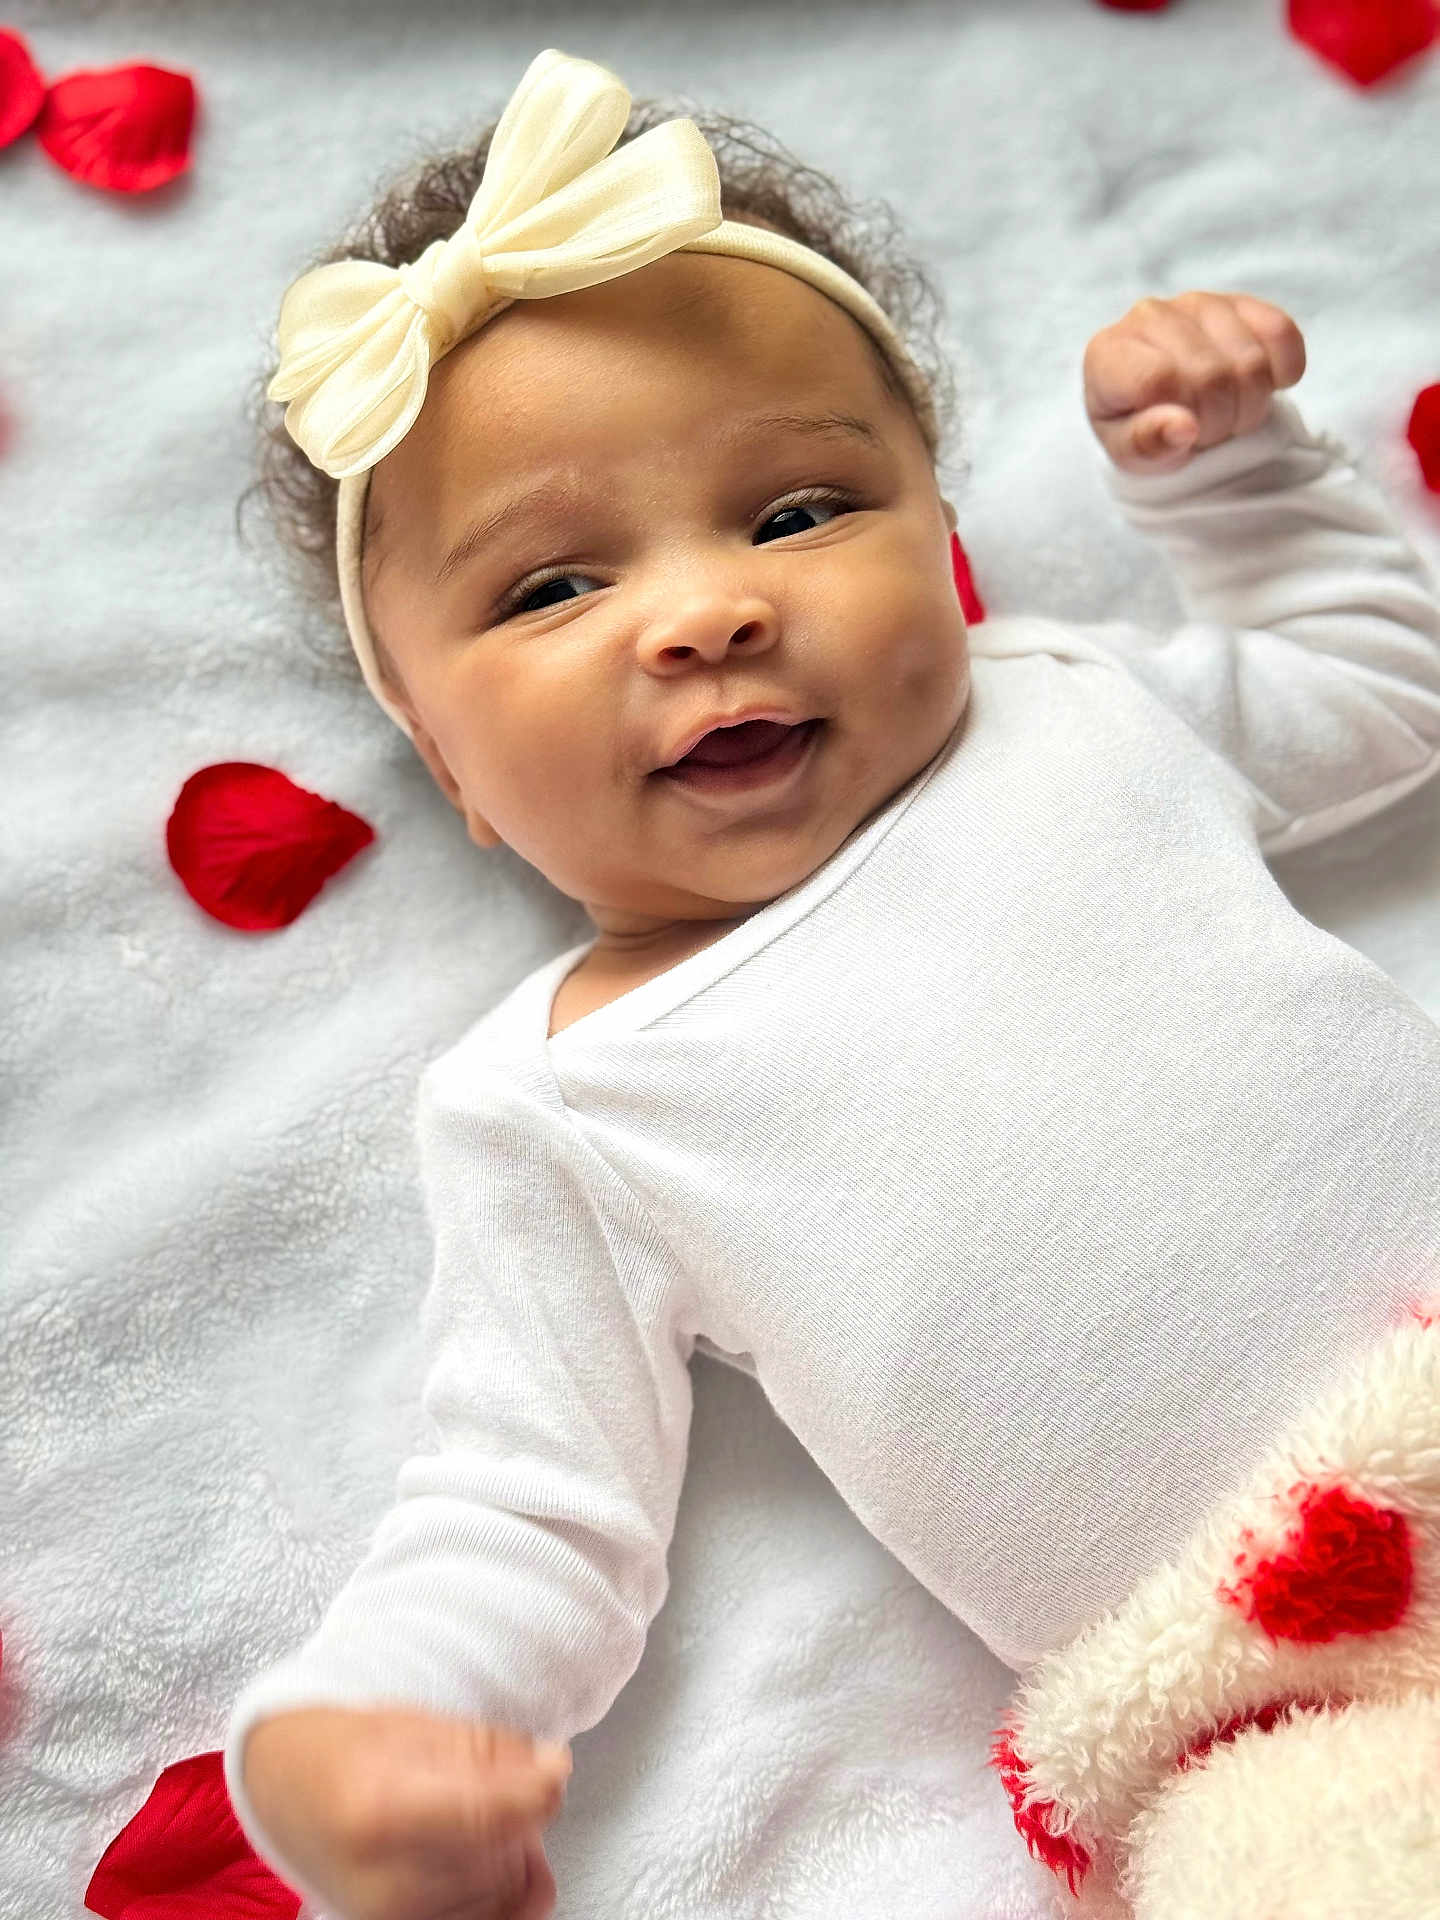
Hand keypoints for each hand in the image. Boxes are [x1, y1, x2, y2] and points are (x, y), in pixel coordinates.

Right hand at [241, 1704, 571, 1919]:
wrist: (291, 1794)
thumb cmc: (349, 1752)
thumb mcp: (418, 1724)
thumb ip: (491, 1749)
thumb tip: (552, 1770)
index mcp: (382, 1811)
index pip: (490, 1814)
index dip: (538, 1789)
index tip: (553, 1765)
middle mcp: (384, 1883)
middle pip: (503, 1851)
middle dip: (518, 1811)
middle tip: (490, 1779)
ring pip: (505, 1889)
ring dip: (509, 1850)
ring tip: (469, 1815)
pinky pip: (494, 1918)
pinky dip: (504, 1887)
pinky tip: (486, 1856)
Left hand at [1083, 290, 1306, 474]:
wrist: (1157, 402)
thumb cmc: (1137, 428)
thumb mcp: (1128, 453)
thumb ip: (1146, 444)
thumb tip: (1183, 427)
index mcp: (1109, 355)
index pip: (1160, 379)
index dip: (1184, 419)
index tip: (1183, 436)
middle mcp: (1149, 316)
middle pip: (1211, 376)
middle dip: (1219, 422)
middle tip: (1208, 433)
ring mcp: (1196, 303)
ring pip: (1250, 361)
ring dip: (1250, 404)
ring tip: (1227, 413)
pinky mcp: (1238, 301)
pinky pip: (1280, 332)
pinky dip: (1283, 370)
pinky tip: (1266, 385)